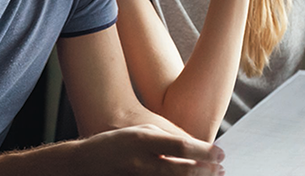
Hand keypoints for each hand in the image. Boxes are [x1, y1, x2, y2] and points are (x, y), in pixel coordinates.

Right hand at [75, 124, 224, 175]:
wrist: (84, 165)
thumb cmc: (117, 144)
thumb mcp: (140, 132)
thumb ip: (167, 140)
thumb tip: (197, 149)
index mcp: (141, 141)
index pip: (180, 146)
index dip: (205, 152)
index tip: (220, 152)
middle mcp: (139, 163)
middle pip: (181, 171)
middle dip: (206, 171)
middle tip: (220, 168)